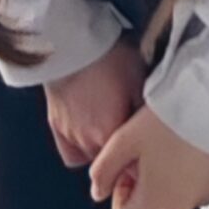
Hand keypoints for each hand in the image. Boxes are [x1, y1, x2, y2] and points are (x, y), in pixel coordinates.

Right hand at [42, 37, 144, 168]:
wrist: (72, 42)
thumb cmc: (108, 58)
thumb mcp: (140, 82)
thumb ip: (144, 116)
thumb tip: (152, 134)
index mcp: (110, 133)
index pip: (130, 165)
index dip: (141, 159)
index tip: (149, 152)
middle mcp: (87, 141)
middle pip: (110, 164)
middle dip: (123, 156)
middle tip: (134, 139)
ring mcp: (69, 134)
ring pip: (91, 159)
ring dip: (103, 151)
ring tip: (112, 132)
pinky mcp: (55, 125)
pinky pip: (70, 153)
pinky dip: (80, 149)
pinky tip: (89, 137)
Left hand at [89, 106, 208, 208]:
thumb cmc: (175, 119)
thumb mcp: (124, 140)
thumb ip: (104, 170)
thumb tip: (97, 190)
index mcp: (156, 199)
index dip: (119, 189)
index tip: (126, 166)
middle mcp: (185, 204)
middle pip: (154, 201)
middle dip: (148, 177)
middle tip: (151, 145)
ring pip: (180, 190)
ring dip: (173, 172)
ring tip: (175, 139)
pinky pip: (204, 181)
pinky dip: (197, 168)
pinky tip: (195, 142)